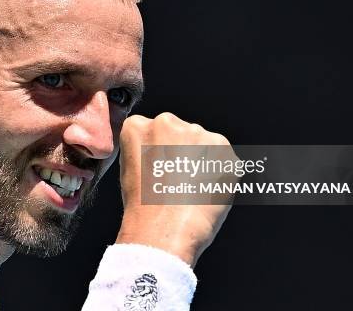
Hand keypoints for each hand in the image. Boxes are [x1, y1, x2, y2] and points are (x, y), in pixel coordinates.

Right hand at [115, 113, 232, 266]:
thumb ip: (146, 150)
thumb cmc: (144, 208)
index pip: (151, 131)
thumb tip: (166, 151)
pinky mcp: (221, 146)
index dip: (158, 155)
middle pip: (178, 133)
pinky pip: (222, 158)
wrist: (164, 231)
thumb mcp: (130, 170)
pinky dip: (219, 173)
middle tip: (177, 182)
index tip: (158, 171)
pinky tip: (205, 190)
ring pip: (202, 143)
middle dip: (182, 152)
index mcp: (137, 126)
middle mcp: (165, 121)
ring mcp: (195, 132)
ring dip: (201, 161)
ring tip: (191, 189)